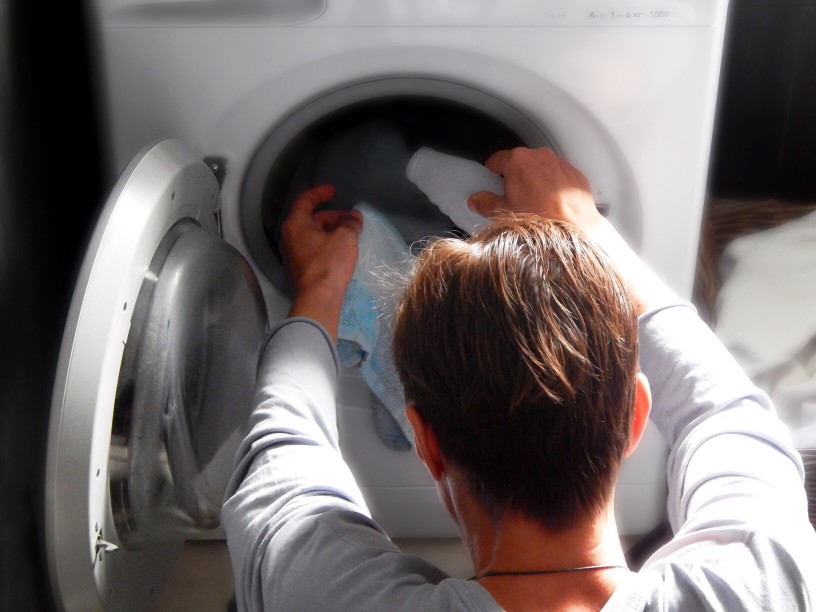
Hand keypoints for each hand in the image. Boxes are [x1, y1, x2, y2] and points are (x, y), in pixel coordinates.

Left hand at [280, 185, 362, 337]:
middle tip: (349, 218)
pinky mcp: (299, 269)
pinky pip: (312, 248)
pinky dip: (325, 243)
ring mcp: (292, 254)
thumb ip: (350, 223)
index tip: (333, 191)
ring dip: (330, 230)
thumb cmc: (329, 264)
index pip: (305, 200)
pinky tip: (340, 249)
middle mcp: (289, 237)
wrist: (318, 298)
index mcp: (295, 224)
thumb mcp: (345, 238)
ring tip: (348, 233)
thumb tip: (354, 217)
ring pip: (312, 234)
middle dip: (331, 216)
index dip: (320, 193)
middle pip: (310, 219)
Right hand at [467, 147, 603, 234]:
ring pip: (540, 167)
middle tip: (512, 197)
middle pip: (520, 162)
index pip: (496, 159)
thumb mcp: (502, 213)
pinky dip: (553, 185)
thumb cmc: (540, 220)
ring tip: (533, 202)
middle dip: (514, 176)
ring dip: (535, 179)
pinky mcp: (574, 174)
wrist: (572, 229)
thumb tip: (477, 201)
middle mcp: (540, 157)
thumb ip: (485, 203)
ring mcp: (559, 163)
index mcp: (518, 161)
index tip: (490, 179)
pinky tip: (550, 203)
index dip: (490, 171)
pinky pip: (558, 175)